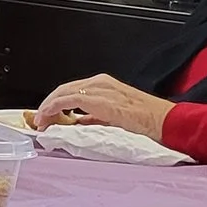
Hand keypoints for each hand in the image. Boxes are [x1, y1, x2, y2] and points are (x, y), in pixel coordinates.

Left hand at [30, 75, 173, 140]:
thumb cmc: (148, 121)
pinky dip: (54, 108)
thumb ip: (95, 117)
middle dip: (47, 105)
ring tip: (41, 122)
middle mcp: (100, 83)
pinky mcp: (100, 100)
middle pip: (63, 90)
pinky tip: (48, 118)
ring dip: (47, 108)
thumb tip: (77, 122)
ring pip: (63, 93)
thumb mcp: (115, 116)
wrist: (167, 122)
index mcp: (104, 85)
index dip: (54, 103)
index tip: (45, 116)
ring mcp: (100, 89)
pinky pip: (69, 100)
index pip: (71, 90)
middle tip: (38, 120)